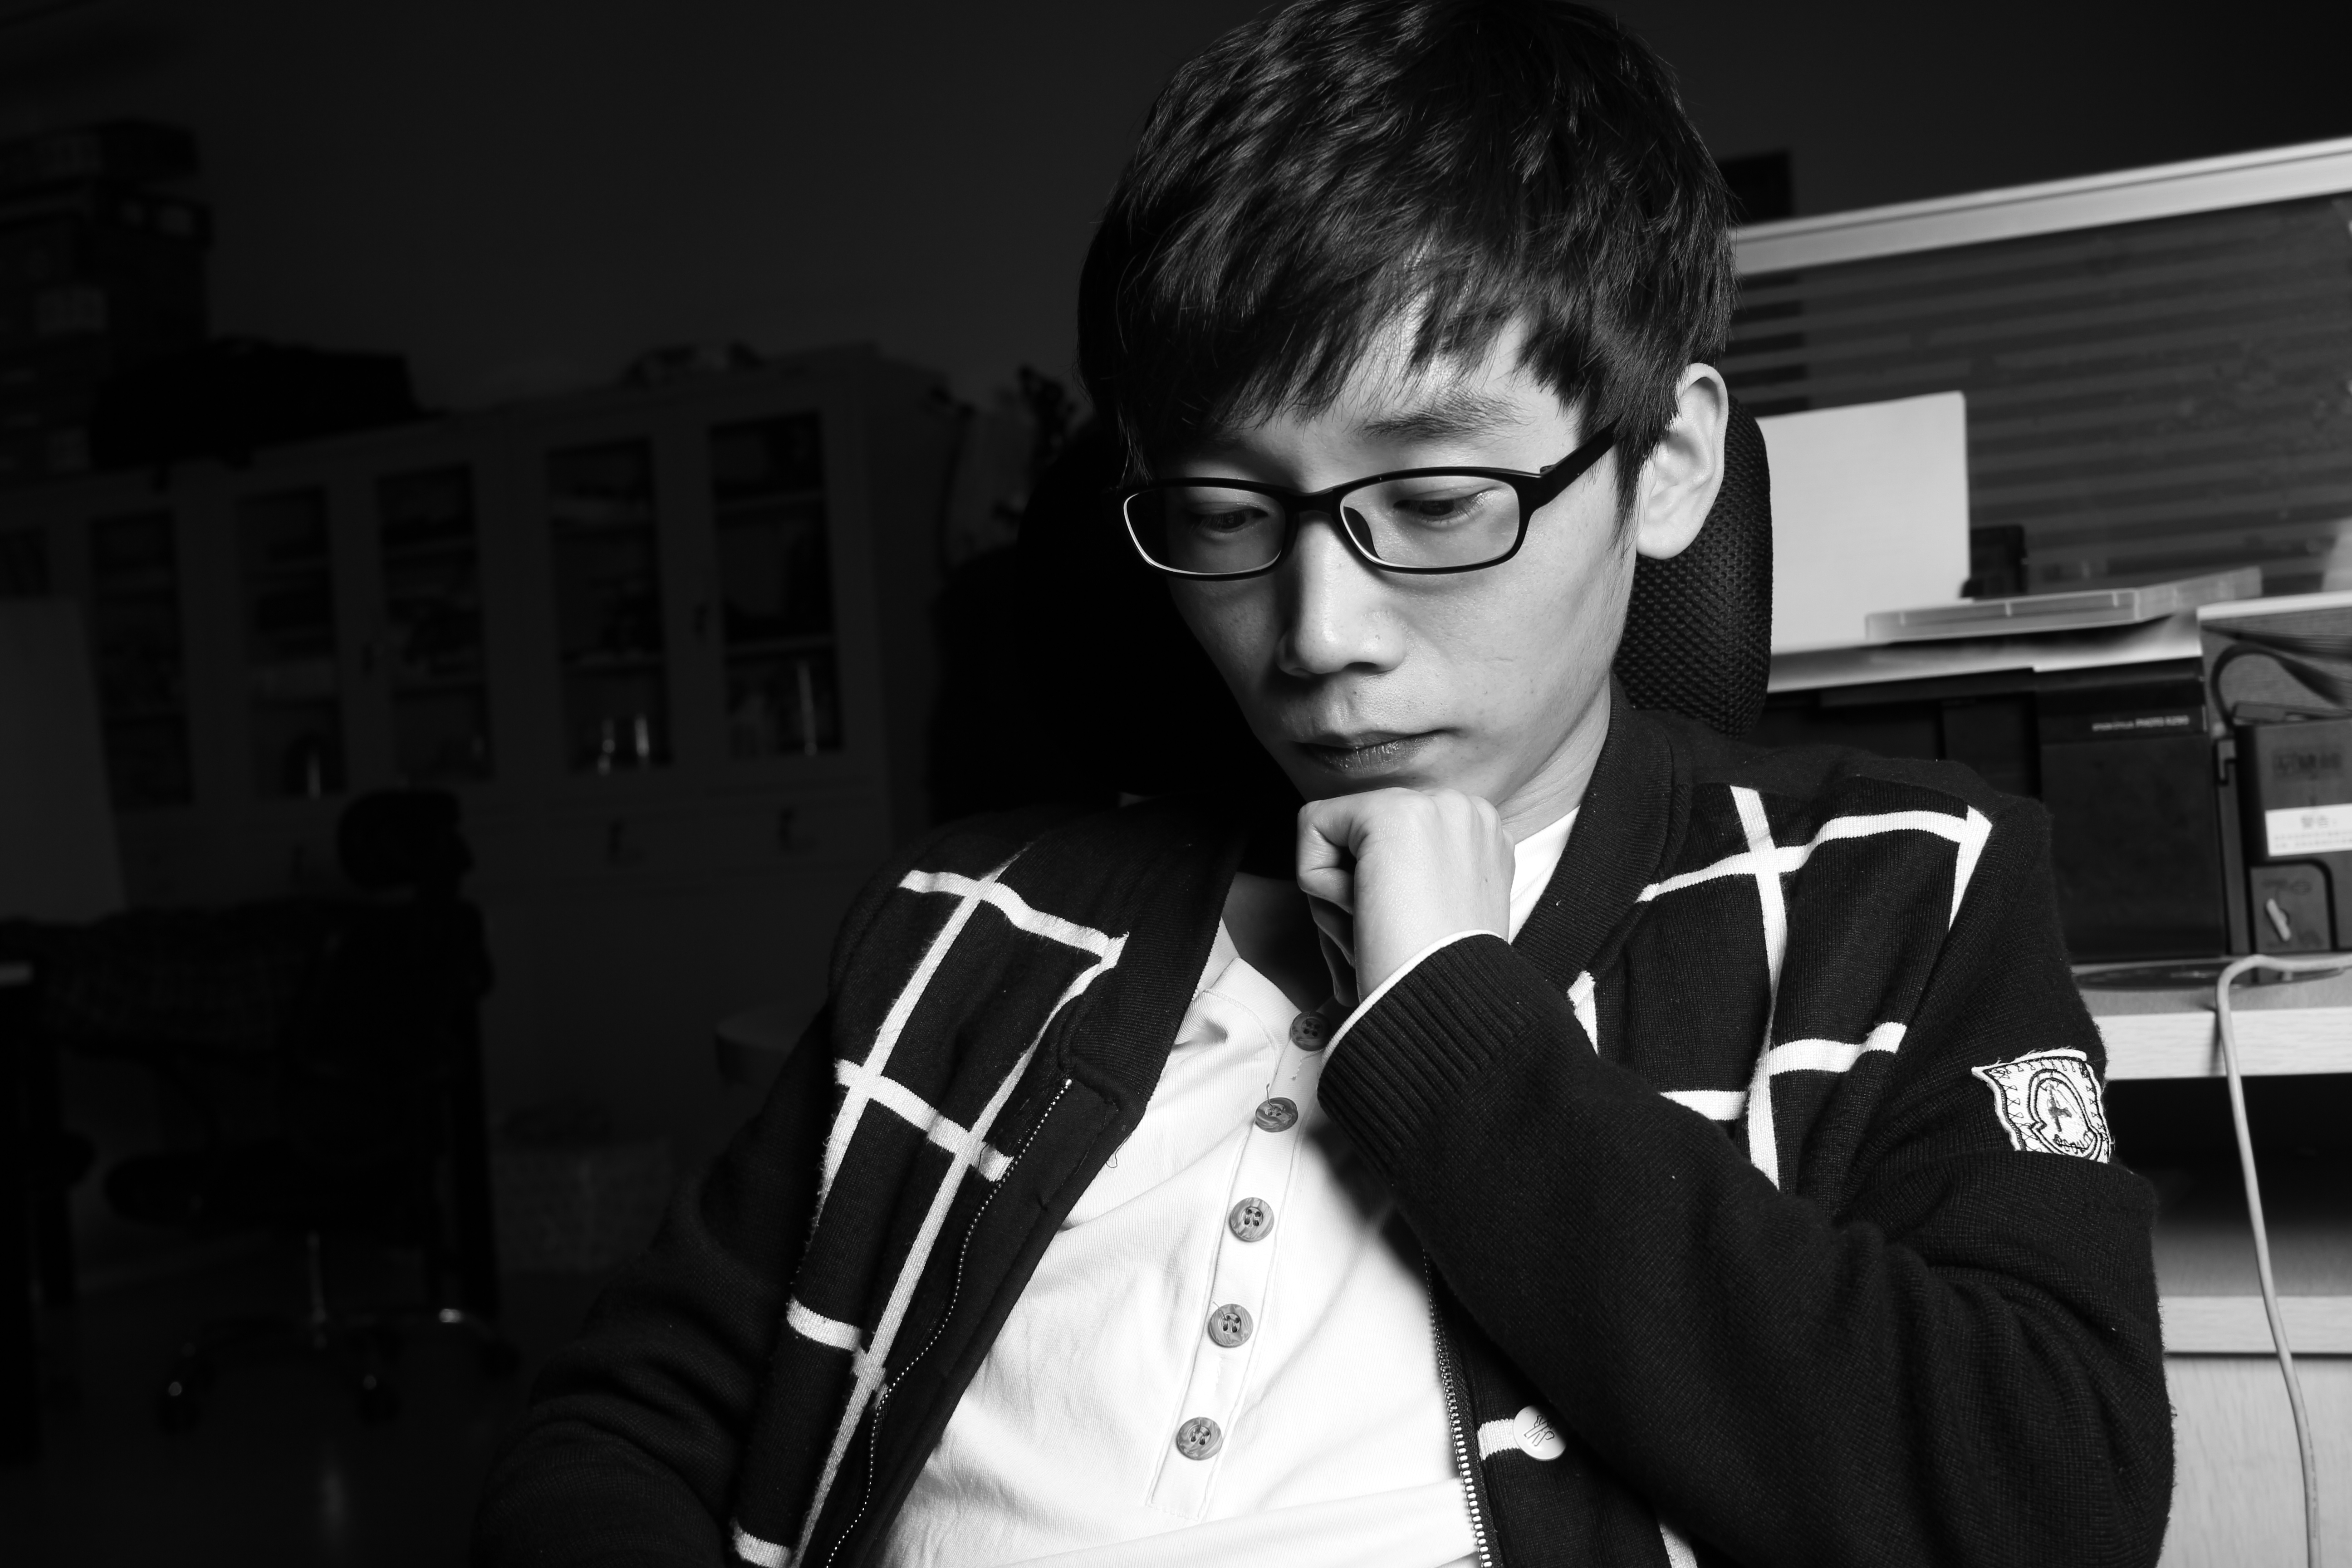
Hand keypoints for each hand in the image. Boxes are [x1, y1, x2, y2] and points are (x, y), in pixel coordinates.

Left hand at [1296, 787, 1514, 995]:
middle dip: (1351, 893)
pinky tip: (1364, 913)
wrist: (1446, 1008)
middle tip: (1381, 940)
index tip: (1399, 935)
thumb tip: (1357, 885)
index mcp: (1482, 841)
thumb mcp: (1437, 920)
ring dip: (1337, 897)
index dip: (1375, 894)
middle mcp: (1466, 812)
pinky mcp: (1391, 812)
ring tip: (1378, 933)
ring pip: (1337, 835)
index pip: (1390, 844)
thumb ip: (1413, 885)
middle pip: (1362, 837)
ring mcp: (1433, 806)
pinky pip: (1312, 827)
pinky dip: (1319, 882)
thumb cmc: (1434, 984)